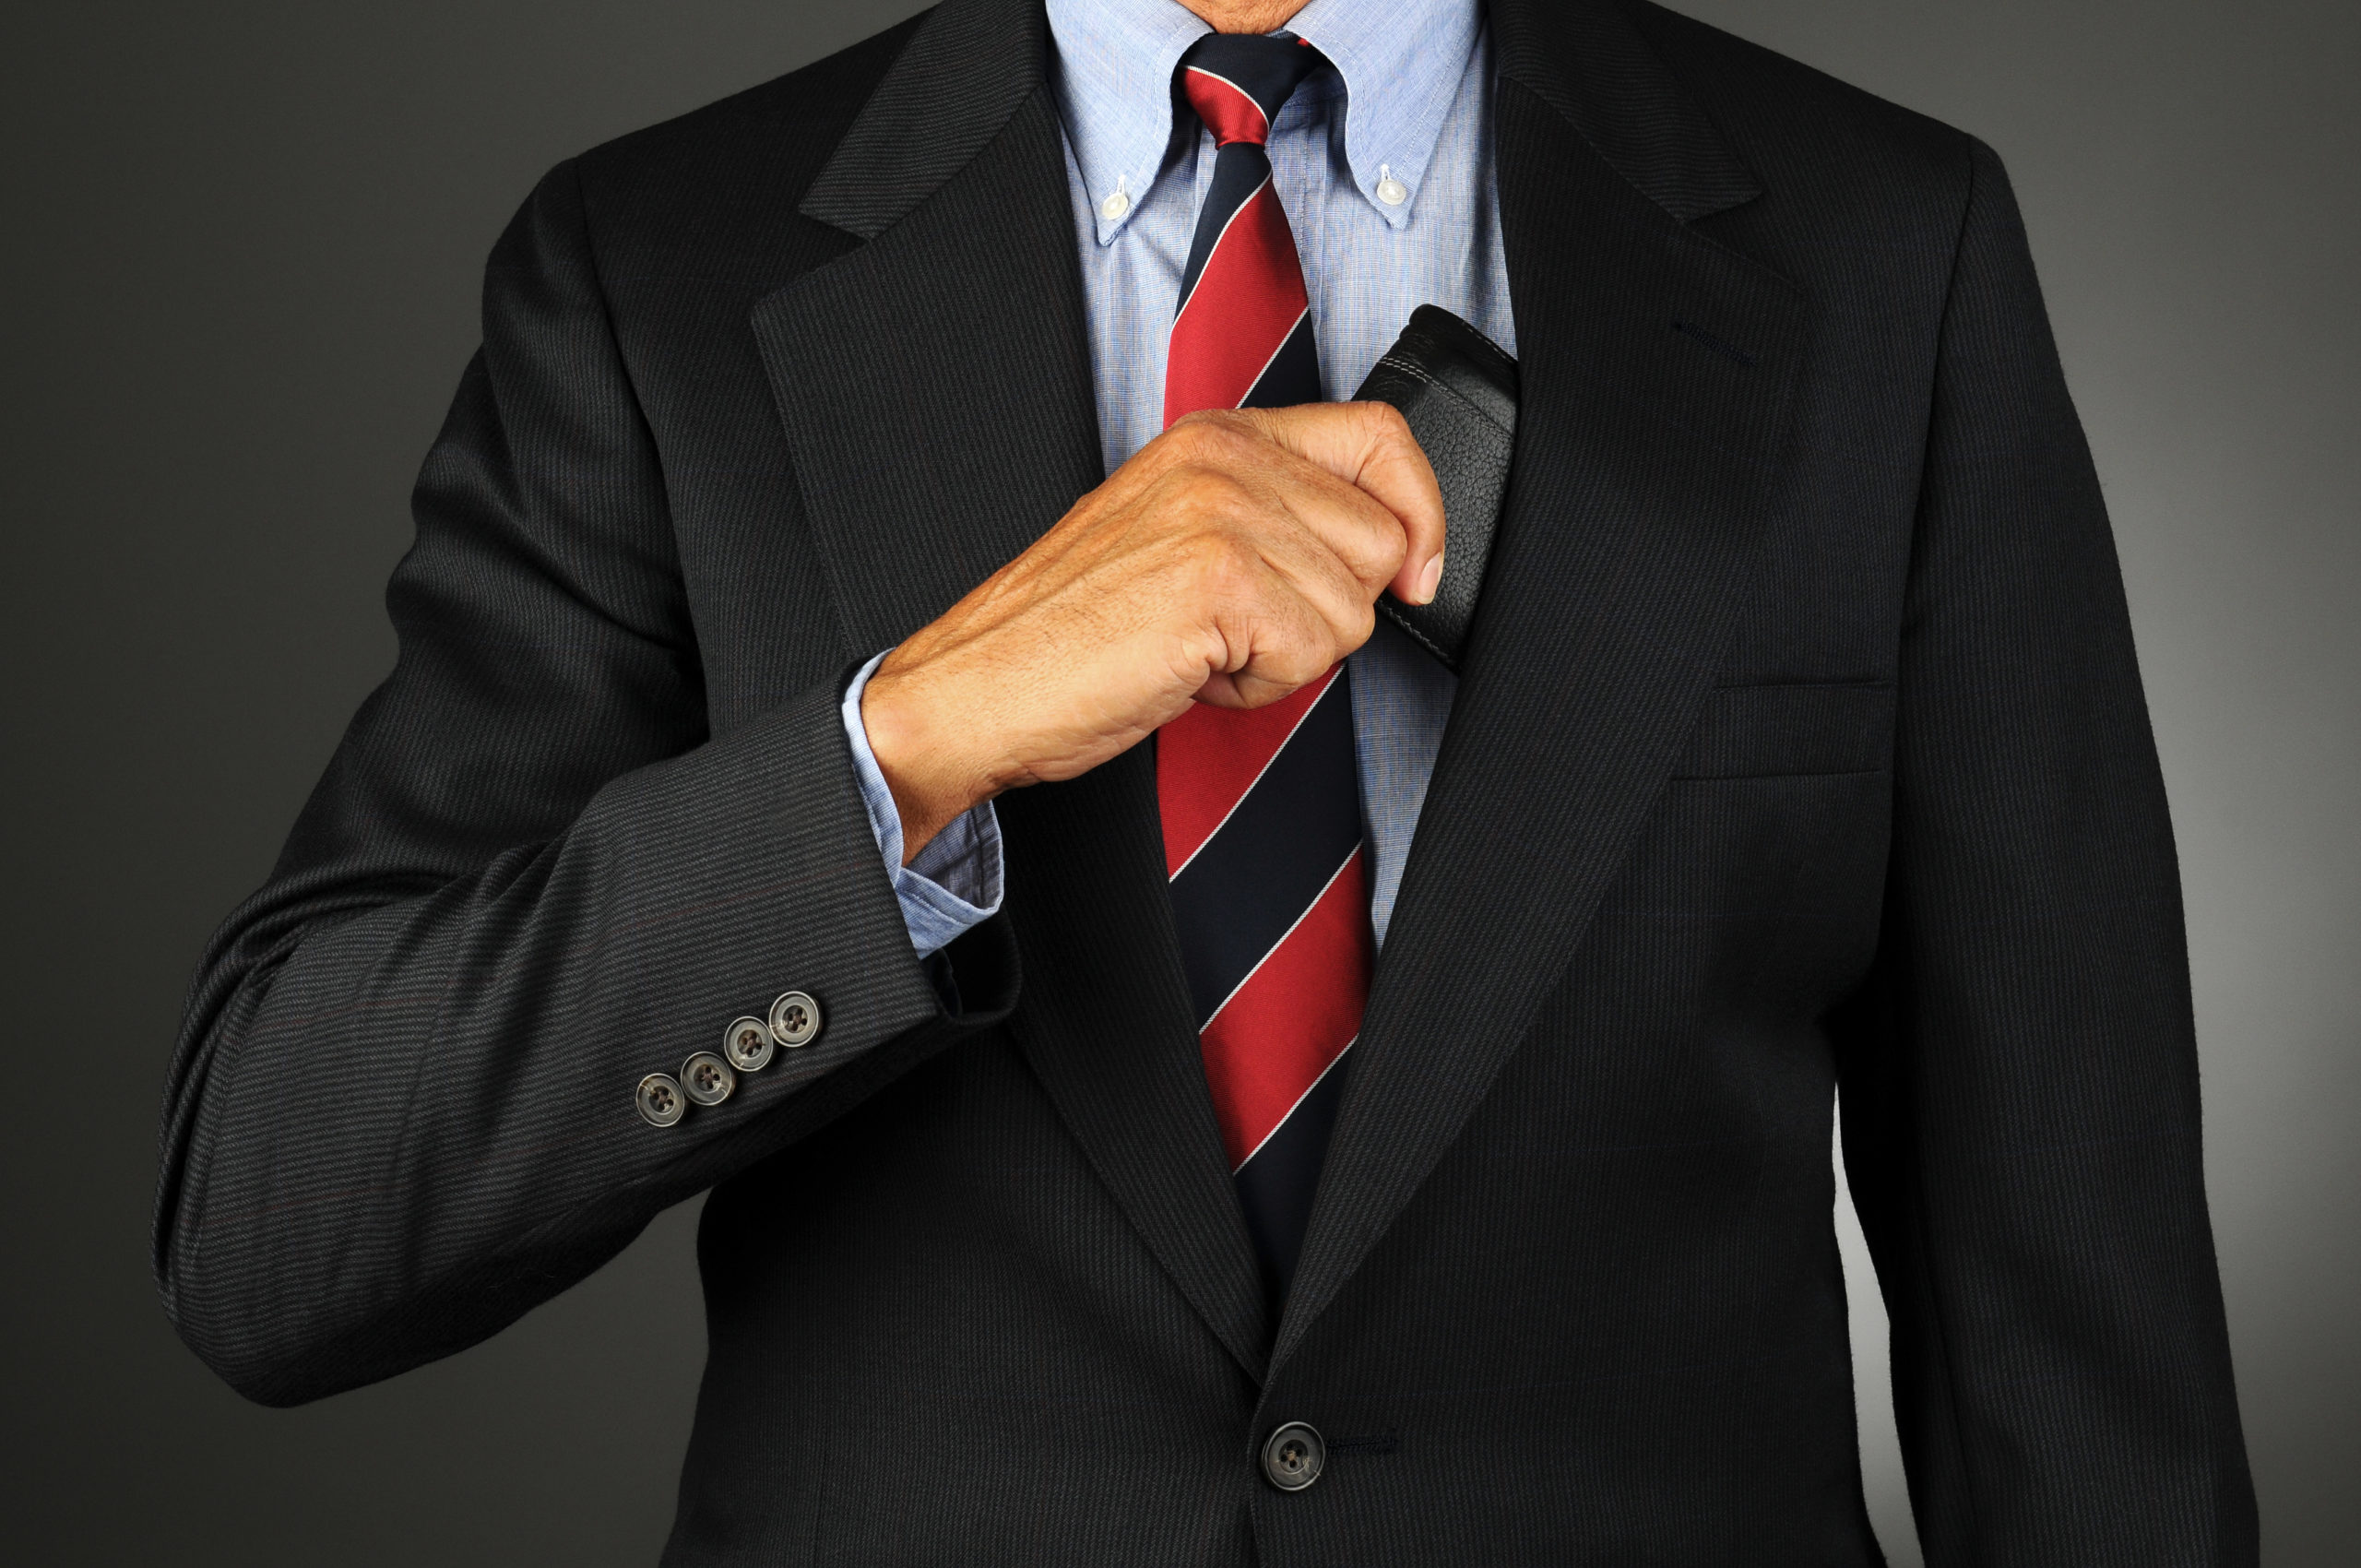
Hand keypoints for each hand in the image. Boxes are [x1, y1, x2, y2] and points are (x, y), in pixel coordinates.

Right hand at [861, 402, 1445, 858]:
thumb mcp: (1178, 534)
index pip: (1380, 435)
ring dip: (1287, 655)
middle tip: (1235, 626)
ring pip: (1353, 608)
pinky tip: (1190, 669)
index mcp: (1214, 436)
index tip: (1415, 572)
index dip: (1420, 510)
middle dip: (1326, 609)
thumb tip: (1391, 551)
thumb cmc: (1068, 630)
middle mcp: (1221, 458)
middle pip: (1381, 540)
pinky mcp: (1218, 579)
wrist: (981, 684)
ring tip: (1201, 647)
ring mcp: (1220, 512)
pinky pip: (1312, 655)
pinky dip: (1258, 686)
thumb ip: (1274, 514)